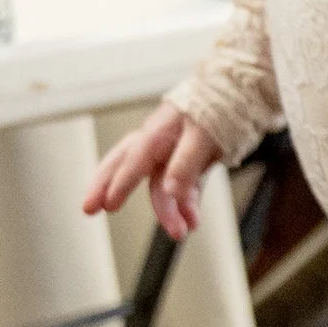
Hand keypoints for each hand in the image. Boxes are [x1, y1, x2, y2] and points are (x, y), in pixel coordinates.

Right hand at [84, 102, 223, 237]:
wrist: (238, 93)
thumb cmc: (217, 106)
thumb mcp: (204, 133)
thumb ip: (186, 162)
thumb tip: (170, 190)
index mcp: (158, 131)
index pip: (134, 159)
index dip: (121, 183)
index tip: (109, 204)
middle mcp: (157, 142)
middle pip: (123, 165)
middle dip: (107, 187)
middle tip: (89, 209)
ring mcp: (170, 154)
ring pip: (156, 184)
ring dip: (167, 210)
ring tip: (179, 232)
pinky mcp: (186, 164)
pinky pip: (181, 188)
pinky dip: (186, 205)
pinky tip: (193, 221)